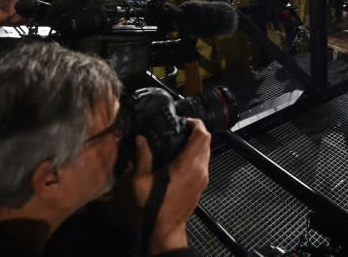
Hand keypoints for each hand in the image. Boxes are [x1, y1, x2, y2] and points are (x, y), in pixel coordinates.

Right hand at [132, 119, 210, 254]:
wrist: (166, 227)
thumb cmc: (154, 204)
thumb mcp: (141, 180)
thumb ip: (142, 157)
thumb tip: (141, 139)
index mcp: (187, 164)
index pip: (202, 136)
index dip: (197, 124)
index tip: (185, 121)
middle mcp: (199, 169)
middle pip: (206, 142)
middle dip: (196, 132)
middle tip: (181, 129)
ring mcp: (203, 177)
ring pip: (207, 152)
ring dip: (198, 143)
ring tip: (180, 141)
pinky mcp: (202, 184)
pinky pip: (204, 162)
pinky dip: (197, 155)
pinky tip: (182, 157)